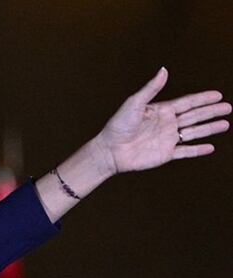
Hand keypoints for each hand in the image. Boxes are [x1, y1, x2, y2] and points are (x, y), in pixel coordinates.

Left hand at [95, 67, 229, 173]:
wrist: (110, 151)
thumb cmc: (118, 126)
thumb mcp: (134, 103)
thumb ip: (151, 88)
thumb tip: (164, 69)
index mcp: (161, 111)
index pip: (187, 103)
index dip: (203, 99)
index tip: (218, 95)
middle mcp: (166, 124)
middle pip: (194, 116)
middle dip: (212, 112)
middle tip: (228, 108)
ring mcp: (167, 139)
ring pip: (194, 132)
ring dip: (209, 129)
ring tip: (225, 124)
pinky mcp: (165, 154)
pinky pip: (185, 151)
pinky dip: (197, 150)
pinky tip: (210, 147)